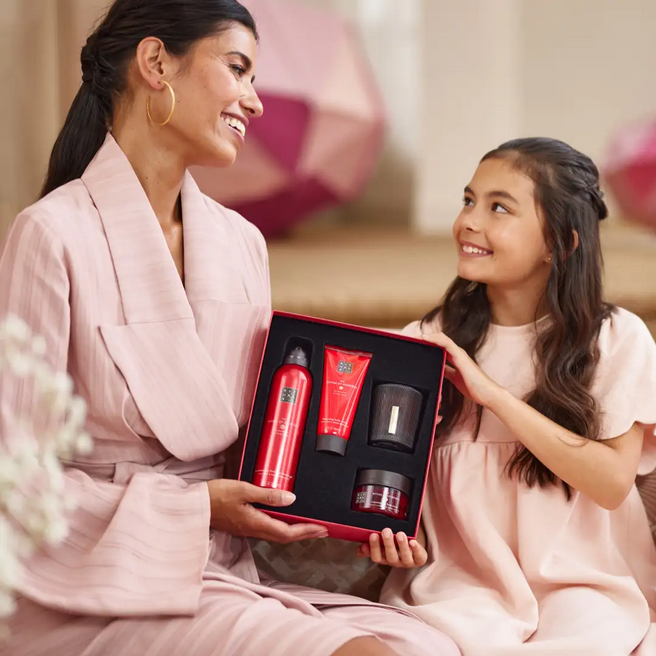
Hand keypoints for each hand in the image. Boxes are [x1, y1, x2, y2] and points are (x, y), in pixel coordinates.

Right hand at [207, 479, 328, 542]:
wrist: (194, 506)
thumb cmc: (216, 496)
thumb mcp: (243, 490)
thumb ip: (267, 495)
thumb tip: (292, 499)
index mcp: (256, 522)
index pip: (287, 532)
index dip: (306, 531)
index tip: (321, 528)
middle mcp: (254, 529)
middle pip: (284, 537)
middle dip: (305, 534)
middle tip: (322, 530)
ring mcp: (247, 529)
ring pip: (276, 534)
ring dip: (294, 532)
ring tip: (308, 527)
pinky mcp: (242, 525)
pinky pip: (267, 530)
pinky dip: (282, 528)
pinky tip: (284, 521)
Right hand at [356, 529, 426, 567]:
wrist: (413, 548)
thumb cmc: (394, 545)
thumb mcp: (381, 546)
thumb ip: (370, 547)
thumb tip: (358, 550)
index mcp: (384, 558)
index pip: (377, 557)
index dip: (374, 548)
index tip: (373, 535)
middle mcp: (395, 562)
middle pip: (391, 557)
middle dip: (388, 544)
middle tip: (386, 531)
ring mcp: (408, 562)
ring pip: (405, 557)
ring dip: (402, 545)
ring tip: (400, 534)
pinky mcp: (419, 559)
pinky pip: (419, 557)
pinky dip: (416, 549)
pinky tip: (413, 542)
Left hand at [421, 330, 500, 407]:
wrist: (486, 393)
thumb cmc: (473, 387)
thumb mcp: (454, 379)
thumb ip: (447, 372)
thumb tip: (438, 370)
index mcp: (455, 358)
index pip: (440, 346)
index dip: (429, 343)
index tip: (416, 344)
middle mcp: (457, 353)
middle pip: (439, 340)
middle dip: (426, 338)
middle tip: (412, 339)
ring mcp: (459, 353)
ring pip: (442, 339)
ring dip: (428, 336)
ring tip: (416, 335)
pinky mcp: (460, 356)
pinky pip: (446, 343)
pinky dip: (435, 339)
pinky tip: (426, 338)